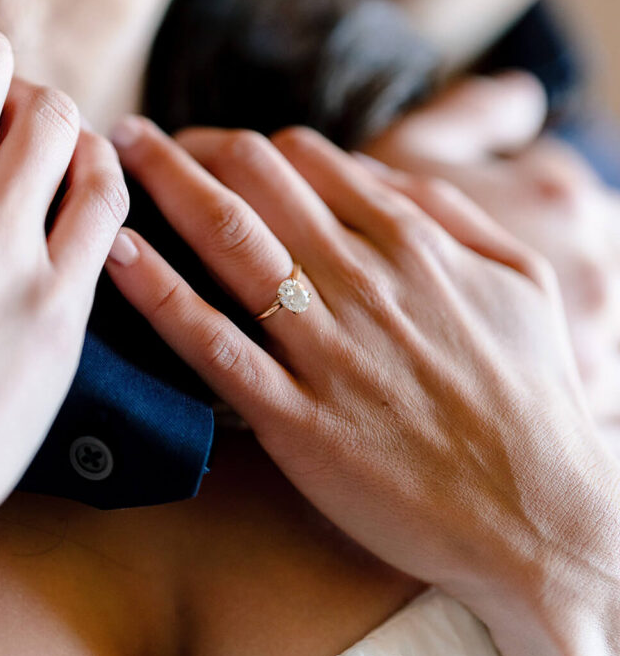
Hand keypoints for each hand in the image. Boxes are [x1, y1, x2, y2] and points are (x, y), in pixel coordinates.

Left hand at [106, 115, 619, 655]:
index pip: (307, 158)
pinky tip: (118, 254)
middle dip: (189, 146)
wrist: (540, 517)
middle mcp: (362, 279)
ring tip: (115, 154)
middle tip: (141, 137)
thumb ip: (453, 215)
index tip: (209, 146)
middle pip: (256, 180)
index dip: (246, 143)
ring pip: (229, 241)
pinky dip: (160, 293)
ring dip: (164, 186)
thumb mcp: (523, 280)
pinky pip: (214, 343)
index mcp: (412, 241)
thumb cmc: (534, 397)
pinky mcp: (298, 419)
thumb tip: (378, 173)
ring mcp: (326, 347)